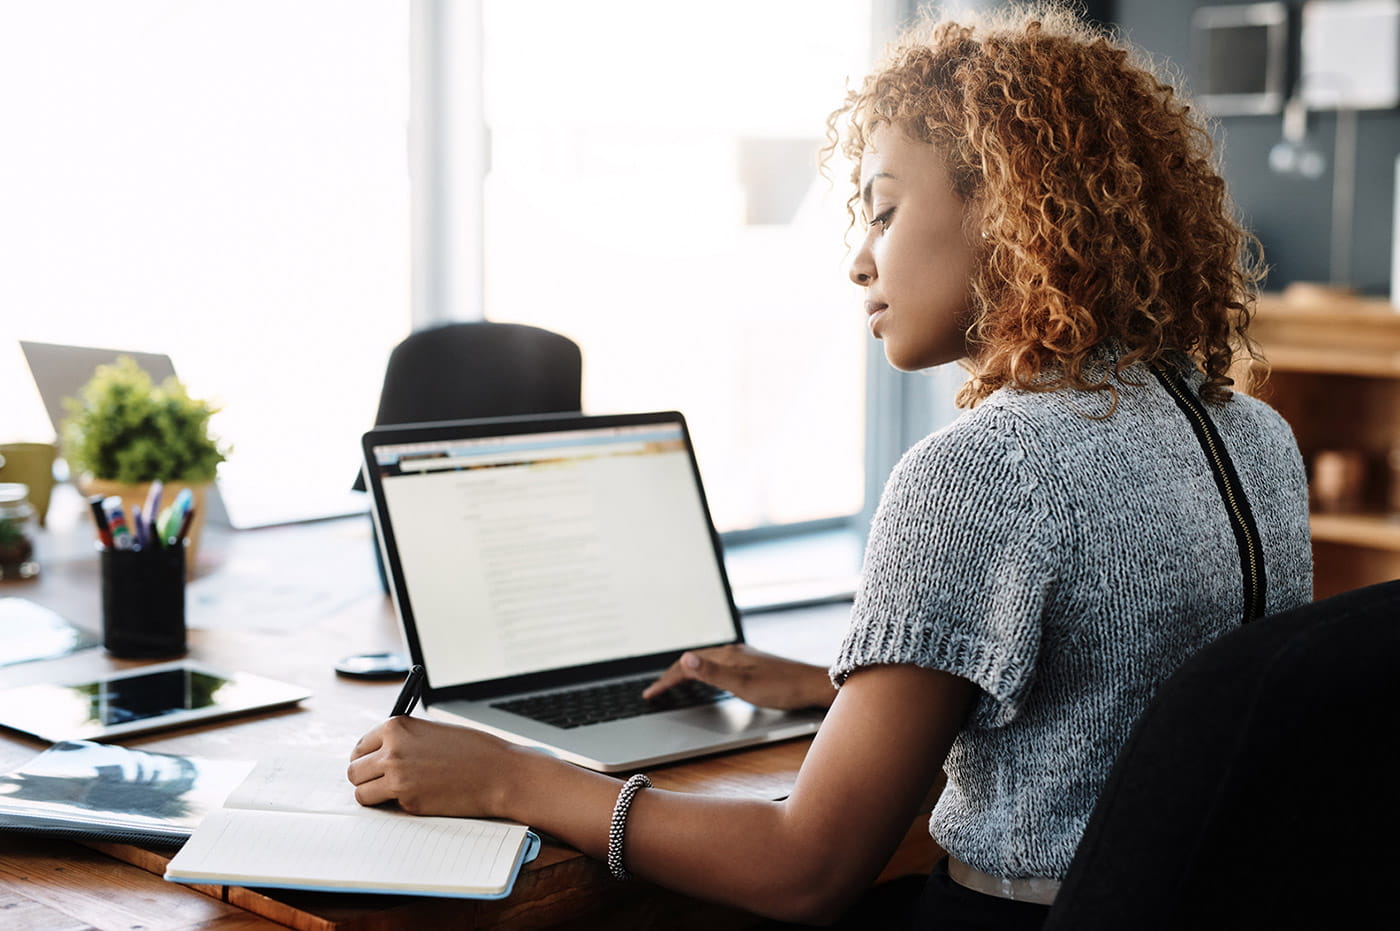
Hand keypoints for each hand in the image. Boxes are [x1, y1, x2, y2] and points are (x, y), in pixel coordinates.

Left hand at [347, 716, 521, 816]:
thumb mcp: (432, 732)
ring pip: (362, 792)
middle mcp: (392, 751)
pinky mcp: (408, 801)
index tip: (373, 764)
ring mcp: (398, 778)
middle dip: (365, 777)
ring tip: (394, 792)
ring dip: (374, 794)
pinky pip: (386, 806)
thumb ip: (404, 739)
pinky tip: (417, 797)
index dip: (366, 757)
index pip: (361, 746)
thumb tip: (380, 754)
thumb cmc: (473, 751)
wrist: (499, 773)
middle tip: (380, 781)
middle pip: (354, 770)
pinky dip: (395, 805)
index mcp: (397, 727)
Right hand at [641, 644, 835, 709]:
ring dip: (686, 674)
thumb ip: (712, 674)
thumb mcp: (743, 685)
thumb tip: (685, 659)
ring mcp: (743, 657)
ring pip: (705, 664)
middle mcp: (733, 652)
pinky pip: (717, 666)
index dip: (666, 681)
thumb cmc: (781, 688)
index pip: (686, 666)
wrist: (812, 686)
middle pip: (693, 662)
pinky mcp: (751, 665)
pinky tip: (708, 682)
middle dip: (671, 676)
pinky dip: (702, 674)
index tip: (650, 695)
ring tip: (673, 685)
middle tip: (655, 690)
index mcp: (727, 655)